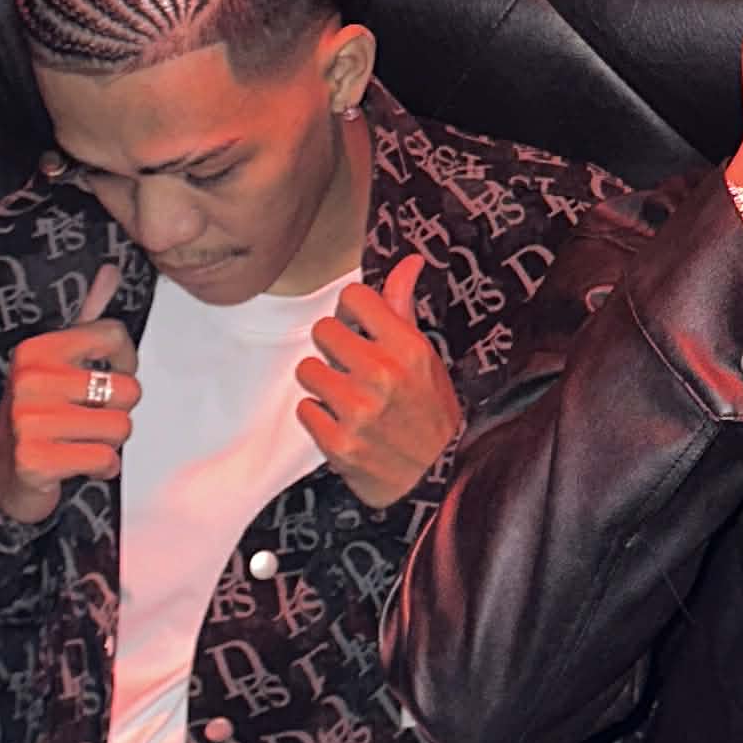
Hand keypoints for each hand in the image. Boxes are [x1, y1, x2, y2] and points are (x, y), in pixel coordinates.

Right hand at [0, 260, 136, 527]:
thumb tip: (110, 271)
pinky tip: (79, 463)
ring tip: (82, 441)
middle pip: (127, 389)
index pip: (112, 334)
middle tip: (89, 418)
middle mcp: (31, 379)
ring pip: (121, 427)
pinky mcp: (36, 459)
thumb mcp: (56, 364)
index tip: (112, 375)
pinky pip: (105, 459)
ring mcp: (30, 420)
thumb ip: (86, 319)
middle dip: (118, 411)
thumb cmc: (37, 414)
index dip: (126, 361)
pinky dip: (103, 467)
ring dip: (110, 443)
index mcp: (38, 349)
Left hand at [296, 254, 460, 509]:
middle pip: (323, 330)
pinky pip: (305, 409)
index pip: (354, 297)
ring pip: (307, 370)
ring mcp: (358, 410)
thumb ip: (404, 309)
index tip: (358, 326)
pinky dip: (319, 417)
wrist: (438, 481)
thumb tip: (410, 261)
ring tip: (347, 398)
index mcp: (408, 348)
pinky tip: (343, 424)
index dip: (351, 311)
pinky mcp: (338, 443)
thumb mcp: (426, 359)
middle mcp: (382, 375)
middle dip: (333, 348)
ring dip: (322, 383)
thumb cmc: (431, 414)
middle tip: (352, 367)